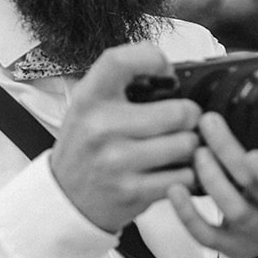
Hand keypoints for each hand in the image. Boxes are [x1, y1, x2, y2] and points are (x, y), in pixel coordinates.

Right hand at [49, 43, 202, 233]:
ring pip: (186, 144)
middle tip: (184, 120)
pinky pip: (184, 176)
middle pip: (178, 111)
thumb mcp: (89, 106)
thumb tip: (170, 74)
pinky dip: (187, 174)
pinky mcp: (132, 191)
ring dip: (191, 147)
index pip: (121, 61)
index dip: (153, 59)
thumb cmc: (86, 147)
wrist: (66, 199)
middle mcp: (100, 127)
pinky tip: (174, 170)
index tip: (166, 72)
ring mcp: (116, 161)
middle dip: (190, 116)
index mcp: (89, 99)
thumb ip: (122, 85)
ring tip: (178, 147)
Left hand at [167, 111, 257, 257]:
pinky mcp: (228, 246)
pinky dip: (188, 213)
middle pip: (253, 186)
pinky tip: (174, 189)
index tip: (254, 153)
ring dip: (211, 178)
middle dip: (229, 153)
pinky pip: (206, 234)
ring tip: (197, 151)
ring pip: (232, 209)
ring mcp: (252, 232)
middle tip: (210, 123)